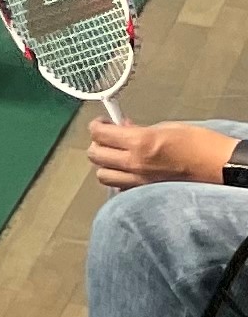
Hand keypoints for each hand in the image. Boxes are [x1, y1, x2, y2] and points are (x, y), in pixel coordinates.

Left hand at [88, 119, 237, 190]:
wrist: (220, 167)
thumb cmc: (199, 143)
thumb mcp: (166, 127)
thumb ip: (139, 129)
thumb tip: (122, 128)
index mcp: (139, 143)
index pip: (100, 134)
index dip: (97, 125)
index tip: (103, 123)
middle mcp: (135, 164)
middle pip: (95, 155)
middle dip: (98, 144)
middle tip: (109, 138)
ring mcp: (139, 182)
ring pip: (103, 175)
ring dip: (105, 164)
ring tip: (117, 156)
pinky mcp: (147, 193)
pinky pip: (120, 187)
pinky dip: (119, 179)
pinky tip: (129, 171)